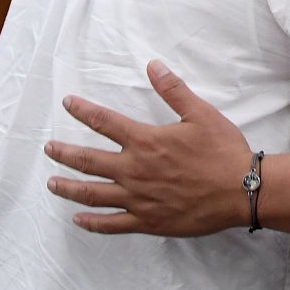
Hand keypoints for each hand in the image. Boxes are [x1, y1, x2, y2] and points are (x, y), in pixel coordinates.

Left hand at [44, 60, 252, 235]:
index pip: (104, 122)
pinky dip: (91, 222)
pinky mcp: (147, 221)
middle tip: (49, 148)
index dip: (83, 110)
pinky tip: (79, 219)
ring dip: (68, 188)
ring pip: (92, 193)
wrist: (241, 190)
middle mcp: (134, 170)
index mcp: (146, 142)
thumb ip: (173, 90)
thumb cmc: (223, 151)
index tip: (67, 103)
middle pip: (88, 160)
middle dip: (64, 153)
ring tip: (52, 184)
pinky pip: (111, 224)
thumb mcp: (201, 114)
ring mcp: (138, 199)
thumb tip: (153, 65)